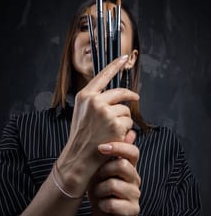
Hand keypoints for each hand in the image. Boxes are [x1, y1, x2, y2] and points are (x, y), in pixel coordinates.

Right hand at [57, 56, 138, 194]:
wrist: (78, 158)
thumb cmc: (81, 138)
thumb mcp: (82, 113)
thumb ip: (95, 101)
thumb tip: (116, 94)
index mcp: (84, 96)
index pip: (103, 75)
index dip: (115, 65)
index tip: (124, 57)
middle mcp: (94, 101)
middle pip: (120, 92)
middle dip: (129, 96)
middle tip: (135, 96)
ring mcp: (105, 112)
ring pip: (126, 110)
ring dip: (124, 120)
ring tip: (112, 131)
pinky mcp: (115, 124)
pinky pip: (129, 123)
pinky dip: (125, 131)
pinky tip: (115, 137)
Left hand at [88, 131, 140, 215]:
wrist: (105, 214)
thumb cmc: (101, 187)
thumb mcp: (102, 168)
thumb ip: (110, 152)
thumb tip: (128, 131)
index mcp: (129, 166)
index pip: (132, 151)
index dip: (118, 147)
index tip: (101, 148)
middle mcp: (135, 178)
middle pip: (123, 165)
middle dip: (103, 170)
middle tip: (97, 177)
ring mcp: (135, 194)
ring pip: (114, 184)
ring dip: (99, 189)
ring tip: (98, 193)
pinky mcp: (133, 209)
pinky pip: (112, 204)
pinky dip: (102, 204)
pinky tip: (102, 205)